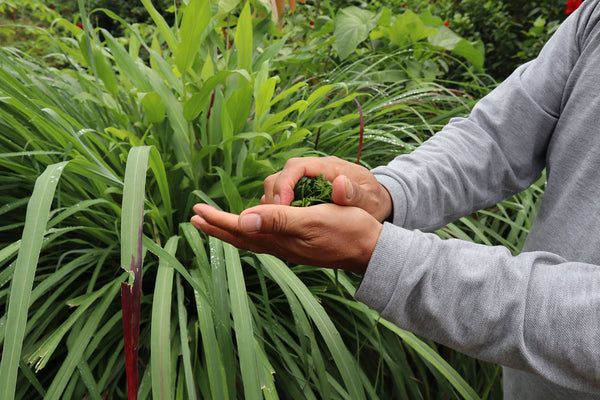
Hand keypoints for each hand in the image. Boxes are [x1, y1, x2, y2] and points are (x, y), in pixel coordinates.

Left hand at [190, 203, 382, 273]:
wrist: (370, 249)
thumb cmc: (346, 230)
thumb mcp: (312, 220)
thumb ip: (278, 220)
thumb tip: (244, 219)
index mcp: (280, 239)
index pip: (241, 229)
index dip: (218, 221)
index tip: (197, 211)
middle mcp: (280, 246)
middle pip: (241, 237)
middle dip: (218, 228)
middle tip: (196, 218)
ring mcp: (290, 247)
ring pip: (252, 239)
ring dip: (232, 230)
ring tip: (217, 223)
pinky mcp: (299, 245)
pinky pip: (266, 239)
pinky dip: (252, 232)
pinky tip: (253, 229)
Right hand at [262, 156, 392, 221]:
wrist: (376, 203)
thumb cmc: (373, 201)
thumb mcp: (369, 200)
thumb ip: (355, 194)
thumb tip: (339, 183)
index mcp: (328, 167)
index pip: (296, 167)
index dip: (285, 184)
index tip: (283, 207)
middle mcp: (313, 170)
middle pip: (281, 175)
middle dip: (274, 196)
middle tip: (273, 219)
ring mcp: (306, 181)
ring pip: (277, 185)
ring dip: (272, 204)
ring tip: (274, 224)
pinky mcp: (302, 191)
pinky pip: (282, 196)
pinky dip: (277, 209)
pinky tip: (279, 226)